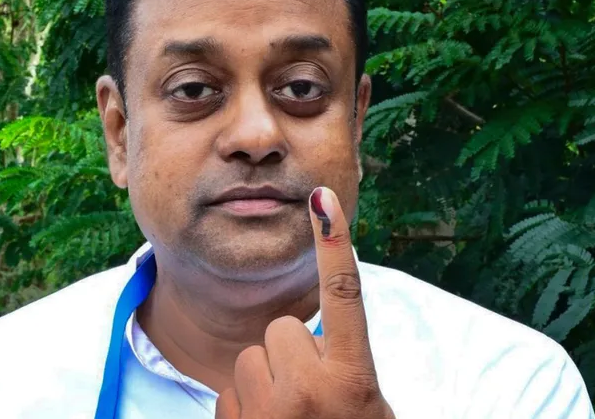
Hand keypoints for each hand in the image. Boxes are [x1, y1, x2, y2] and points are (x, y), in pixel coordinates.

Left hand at [215, 186, 394, 418]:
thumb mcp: (366, 404)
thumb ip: (346, 364)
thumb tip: (313, 335)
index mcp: (352, 381)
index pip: (344, 297)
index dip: (334, 243)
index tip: (323, 198)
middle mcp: (309, 391)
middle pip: (283, 328)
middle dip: (290, 354)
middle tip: (310, 397)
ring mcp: (269, 410)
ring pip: (251, 358)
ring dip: (265, 382)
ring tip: (287, 417)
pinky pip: (228, 393)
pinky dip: (244, 409)